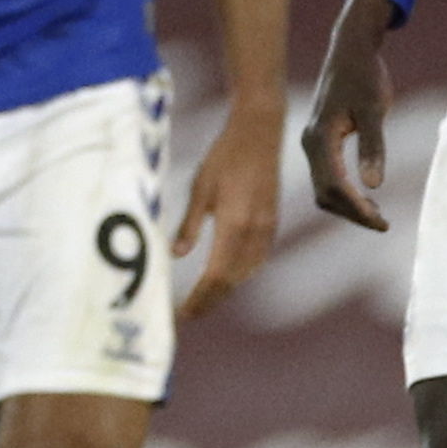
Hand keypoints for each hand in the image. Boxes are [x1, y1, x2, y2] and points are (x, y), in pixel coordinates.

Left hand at [173, 101, 282, 320]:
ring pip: (246, 272)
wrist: (260, 132)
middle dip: (209, 301)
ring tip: (203, 301)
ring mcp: (267, 228)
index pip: (215, 276)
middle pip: (231, 280)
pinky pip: (256, 259)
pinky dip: (240, 274)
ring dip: (225, 290)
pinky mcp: (272, 222)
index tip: (183, 314)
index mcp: (234, 225)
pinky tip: (227, 277)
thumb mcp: (199, 188)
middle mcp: (254, 232)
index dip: (199, 299)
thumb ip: (189, 225)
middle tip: (188, 315)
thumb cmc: (224, 155)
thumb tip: (175, 257)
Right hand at [300, 0, 398, 230]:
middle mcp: (311, 143)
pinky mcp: (320, 140)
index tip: (382, 223)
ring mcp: (313, 143)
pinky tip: (367, 195)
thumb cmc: (364, 76)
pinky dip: (344, 192)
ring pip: (324, 188)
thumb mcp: (375, 110)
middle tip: (383, 224)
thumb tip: (375, 185)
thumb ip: (374, 147)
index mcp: (321, 138)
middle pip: (325, 194)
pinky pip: (327, 176)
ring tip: (377, 215)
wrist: (350, 50)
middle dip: (352, 213)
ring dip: (348, 205)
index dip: (357, 209)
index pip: (334, 186)